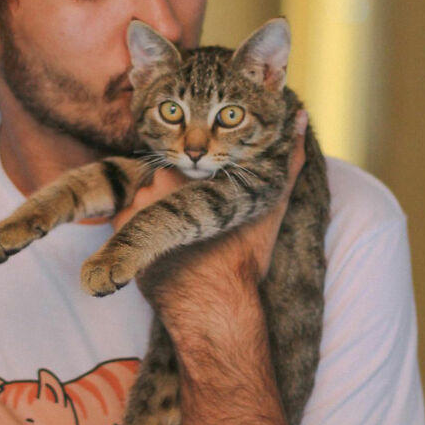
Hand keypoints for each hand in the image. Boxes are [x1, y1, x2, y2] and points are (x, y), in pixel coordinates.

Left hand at [114, 111, 307, 311]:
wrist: (214, 306)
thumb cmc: (243, 258)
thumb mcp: (270, 204)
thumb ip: (288, 158)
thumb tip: (301, 118)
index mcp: (191, 172)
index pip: (182, 163)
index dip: (191, 183)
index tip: (200, 201)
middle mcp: (157, 185)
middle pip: (160, 180)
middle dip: (170, 197)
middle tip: (190, 224)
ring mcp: (136, 211)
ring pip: (142, 201)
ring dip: (152, 214)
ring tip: (177, 240)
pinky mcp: (123, 236)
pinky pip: (124, 223)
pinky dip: (137, 232)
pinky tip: (160, 248)